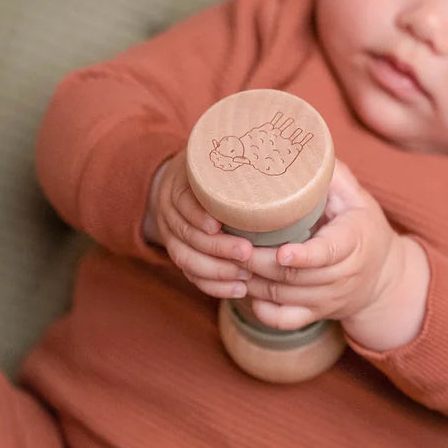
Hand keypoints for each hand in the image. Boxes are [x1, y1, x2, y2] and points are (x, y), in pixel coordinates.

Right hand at [142, 156, 255, 299]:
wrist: (181, 186)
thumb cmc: (212, 172)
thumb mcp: (215, 161)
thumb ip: (236, 162)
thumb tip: (276, 157)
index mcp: (178, 186)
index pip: (183, 202)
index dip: (198, 215)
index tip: (217, 225)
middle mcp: (170, 213)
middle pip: (187, 235)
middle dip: (217, 248)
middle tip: (247, 252)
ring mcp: (172, 237)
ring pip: (187, 260)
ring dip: (218, 271)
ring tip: (247, 275)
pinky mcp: (182, 256)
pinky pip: (192, 276)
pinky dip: (215, 286)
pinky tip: (239, 289)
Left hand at [241, 160, 406, 330]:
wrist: (384, 277)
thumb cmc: (363, 228)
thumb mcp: (358, 198)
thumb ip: (334, 177)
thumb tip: (305, 148)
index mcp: (353, 242)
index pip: (328, 253)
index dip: (304, 255)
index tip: (281, 251)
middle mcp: (342, 276)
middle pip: (296, 276)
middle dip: (260, 263)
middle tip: (233, 245)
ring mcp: (328, 299)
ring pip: (284, 297)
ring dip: (253, 281)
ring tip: (229, 260)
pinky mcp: (315, 314)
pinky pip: (284, 320)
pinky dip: (261, 310)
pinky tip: (244, 290)